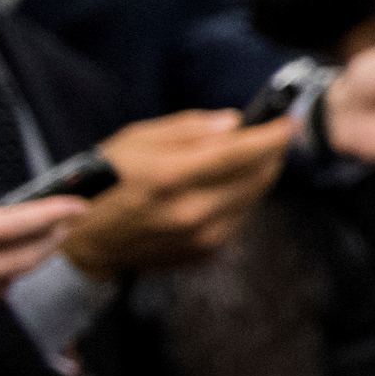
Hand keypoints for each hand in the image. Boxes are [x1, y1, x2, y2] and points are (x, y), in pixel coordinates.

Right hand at [61, 111, 296, 280]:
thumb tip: (234, 123)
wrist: (86, 241)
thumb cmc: (106, 181)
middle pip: (257, 178)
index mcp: (172, 175)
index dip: (271, 136)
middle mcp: (192, 210)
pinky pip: (239, 218)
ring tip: (244, 160)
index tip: (288, 122)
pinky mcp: (206, 253)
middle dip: (271, 154)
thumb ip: (189, 129)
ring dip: (257, 176)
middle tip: (271, 137)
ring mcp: (201, 236)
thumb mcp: (137, 139)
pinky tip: (222, 188)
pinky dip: (240, 199)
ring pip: (253, 199)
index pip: (240, 153)